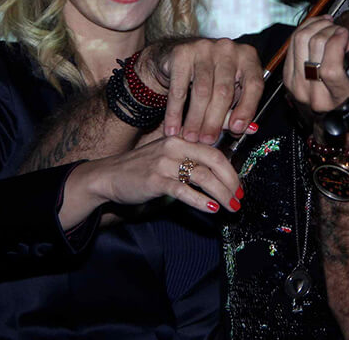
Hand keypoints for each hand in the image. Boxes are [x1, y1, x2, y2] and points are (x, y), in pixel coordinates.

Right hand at [77, 134, 242, 216]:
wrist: (108, 175)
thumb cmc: (141, 168)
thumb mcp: (167, 155)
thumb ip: (189, 159)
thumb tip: (218, 174)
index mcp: (181, 138)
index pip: (215, 150)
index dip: (231, 169)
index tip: (240, 185)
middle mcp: (175, 146)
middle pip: (214, 161)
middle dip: (231, 181)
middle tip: (239, 197)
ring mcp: (165, 162)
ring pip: (203, 176)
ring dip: (221, 194)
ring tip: (230, 207)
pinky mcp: (156, 180)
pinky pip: (184, 190)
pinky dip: (200, 201)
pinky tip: (211, 209)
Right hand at [137, 39, 263, 142]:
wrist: (175, 58)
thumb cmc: (209, 77)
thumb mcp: (228, 93)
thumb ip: (236, 111)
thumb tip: (247, 130)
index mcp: (247, 57)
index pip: (254, 85)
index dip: (247, 109)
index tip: (237, 129)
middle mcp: (228, 49)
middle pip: (224, 91)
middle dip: (214, 120)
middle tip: (207, 140)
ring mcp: (205, 48)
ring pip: (202, 91)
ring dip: (195, 119)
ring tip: (190, 137)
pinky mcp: (182, 53)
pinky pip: (179, 88)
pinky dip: (175, 112)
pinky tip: (173, 127)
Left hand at [283, 15, 348, 113]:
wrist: (341, 124)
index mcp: (338, 99)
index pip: (329, 69)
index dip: (336, 44)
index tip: (345, 34)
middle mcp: (314, 95)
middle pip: (313, 49)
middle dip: (328, 31)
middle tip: (339, 30)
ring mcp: (298, 87)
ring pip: (298, 43)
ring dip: (314, 27)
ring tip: (328, 25)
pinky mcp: (289, 79)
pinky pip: (290, 47)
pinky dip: (303, 32)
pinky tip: (316, 29)